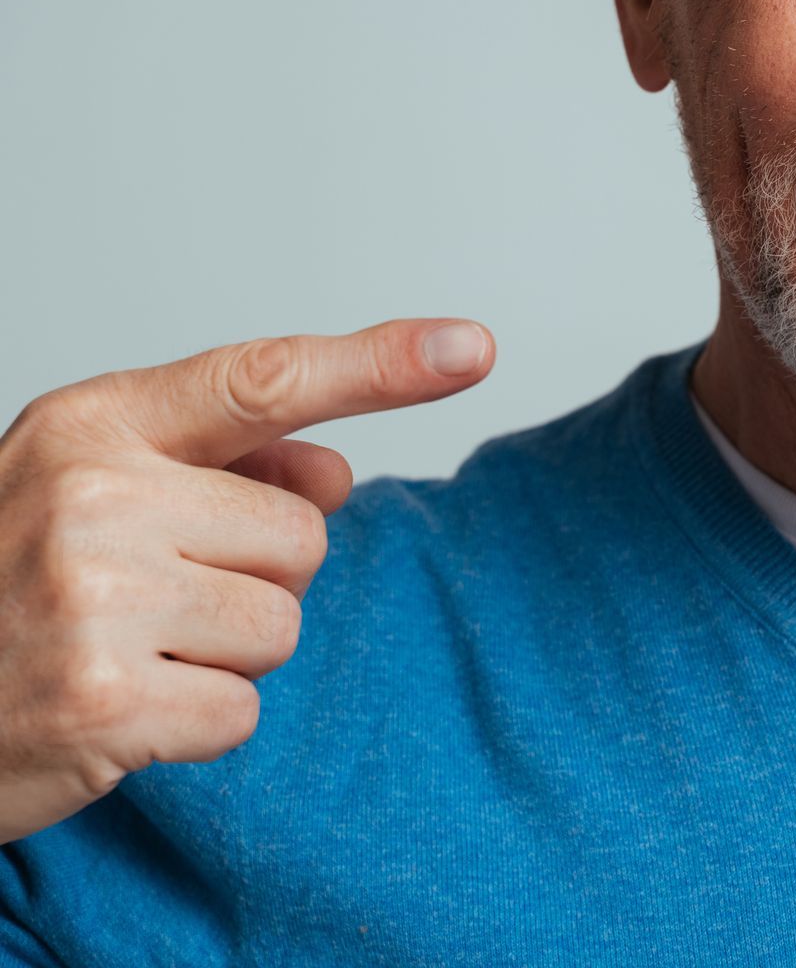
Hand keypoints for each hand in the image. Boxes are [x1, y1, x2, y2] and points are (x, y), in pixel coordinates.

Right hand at [0, 318, 492, 842]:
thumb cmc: (3, 588)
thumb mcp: (89, 494)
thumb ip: (218, 467)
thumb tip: (336, 472)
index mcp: (90, 426)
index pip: (263, 380)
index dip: (379, 363)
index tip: (470, 347)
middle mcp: (90, 496)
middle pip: (302, 536)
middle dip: (249, 580)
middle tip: (144, 602)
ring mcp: (93, 597)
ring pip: (282, 625)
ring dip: (222, 656)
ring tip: (124, 652)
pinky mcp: (104, 701)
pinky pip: (243, 712)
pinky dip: (193, 727)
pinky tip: (115, 711)